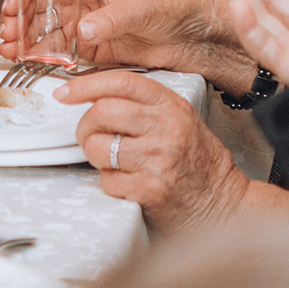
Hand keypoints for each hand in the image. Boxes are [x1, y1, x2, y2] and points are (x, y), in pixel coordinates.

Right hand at [0, 0, 257, 94]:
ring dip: (27, 38)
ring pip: (46, 27)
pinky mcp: (95, 47)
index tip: (11, 3)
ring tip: (11, 51)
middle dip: (19, 16)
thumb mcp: (142, 6)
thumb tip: (83, 29)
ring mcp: (88, 22)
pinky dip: (44, 56)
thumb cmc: (176, 7)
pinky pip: (62, 50)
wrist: (198, 38)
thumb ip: (110, 18)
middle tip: (7, 34)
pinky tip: (31, 61)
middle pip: (39, 1)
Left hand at [58, 70, 252, 231]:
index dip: (85, 85)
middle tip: (90, 136)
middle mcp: (166, 129)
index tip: (64, 93)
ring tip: (114, 162)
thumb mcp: (179, 120)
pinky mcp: (150, 190)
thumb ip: (143, 105)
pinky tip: (128, 183)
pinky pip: (107, 180)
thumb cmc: (198, 162)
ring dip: (96, 157)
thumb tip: (93, 96)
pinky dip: (110, 183)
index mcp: (171, 106)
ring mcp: (158, 160)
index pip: (119, 83)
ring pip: (97, 147)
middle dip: (85, 126)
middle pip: (101, 113)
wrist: (224, 205)